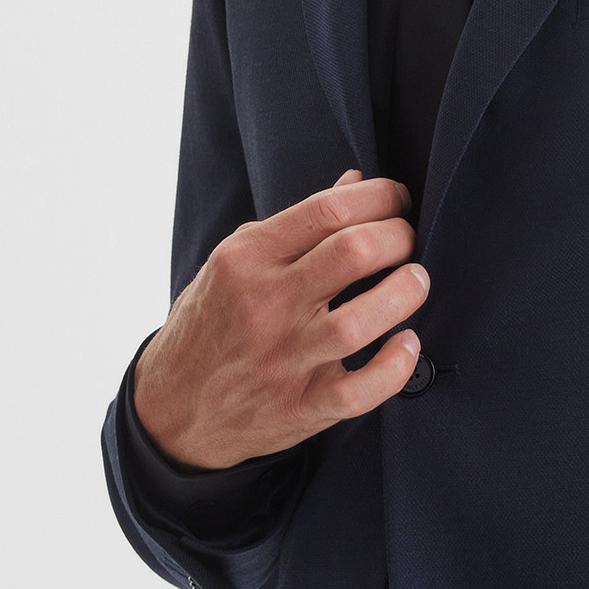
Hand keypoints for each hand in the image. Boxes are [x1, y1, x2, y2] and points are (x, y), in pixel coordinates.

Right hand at [133, 172, 427, 469]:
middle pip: (352, 254)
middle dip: (398, 237)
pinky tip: (407, 345)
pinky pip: (360, 391)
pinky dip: (395, 367)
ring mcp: (282, 359)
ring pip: (358, 322)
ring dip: (404, 294)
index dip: (379, 197)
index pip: (327, 210)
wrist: (172, 405)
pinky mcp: (300, 407)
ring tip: (415, 281)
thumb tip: (355, 182)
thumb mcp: (235, 262)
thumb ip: (296, 225)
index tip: (397, 200)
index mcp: (246, 258)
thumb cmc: (213, 323)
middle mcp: (263, 305)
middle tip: (408, 241)